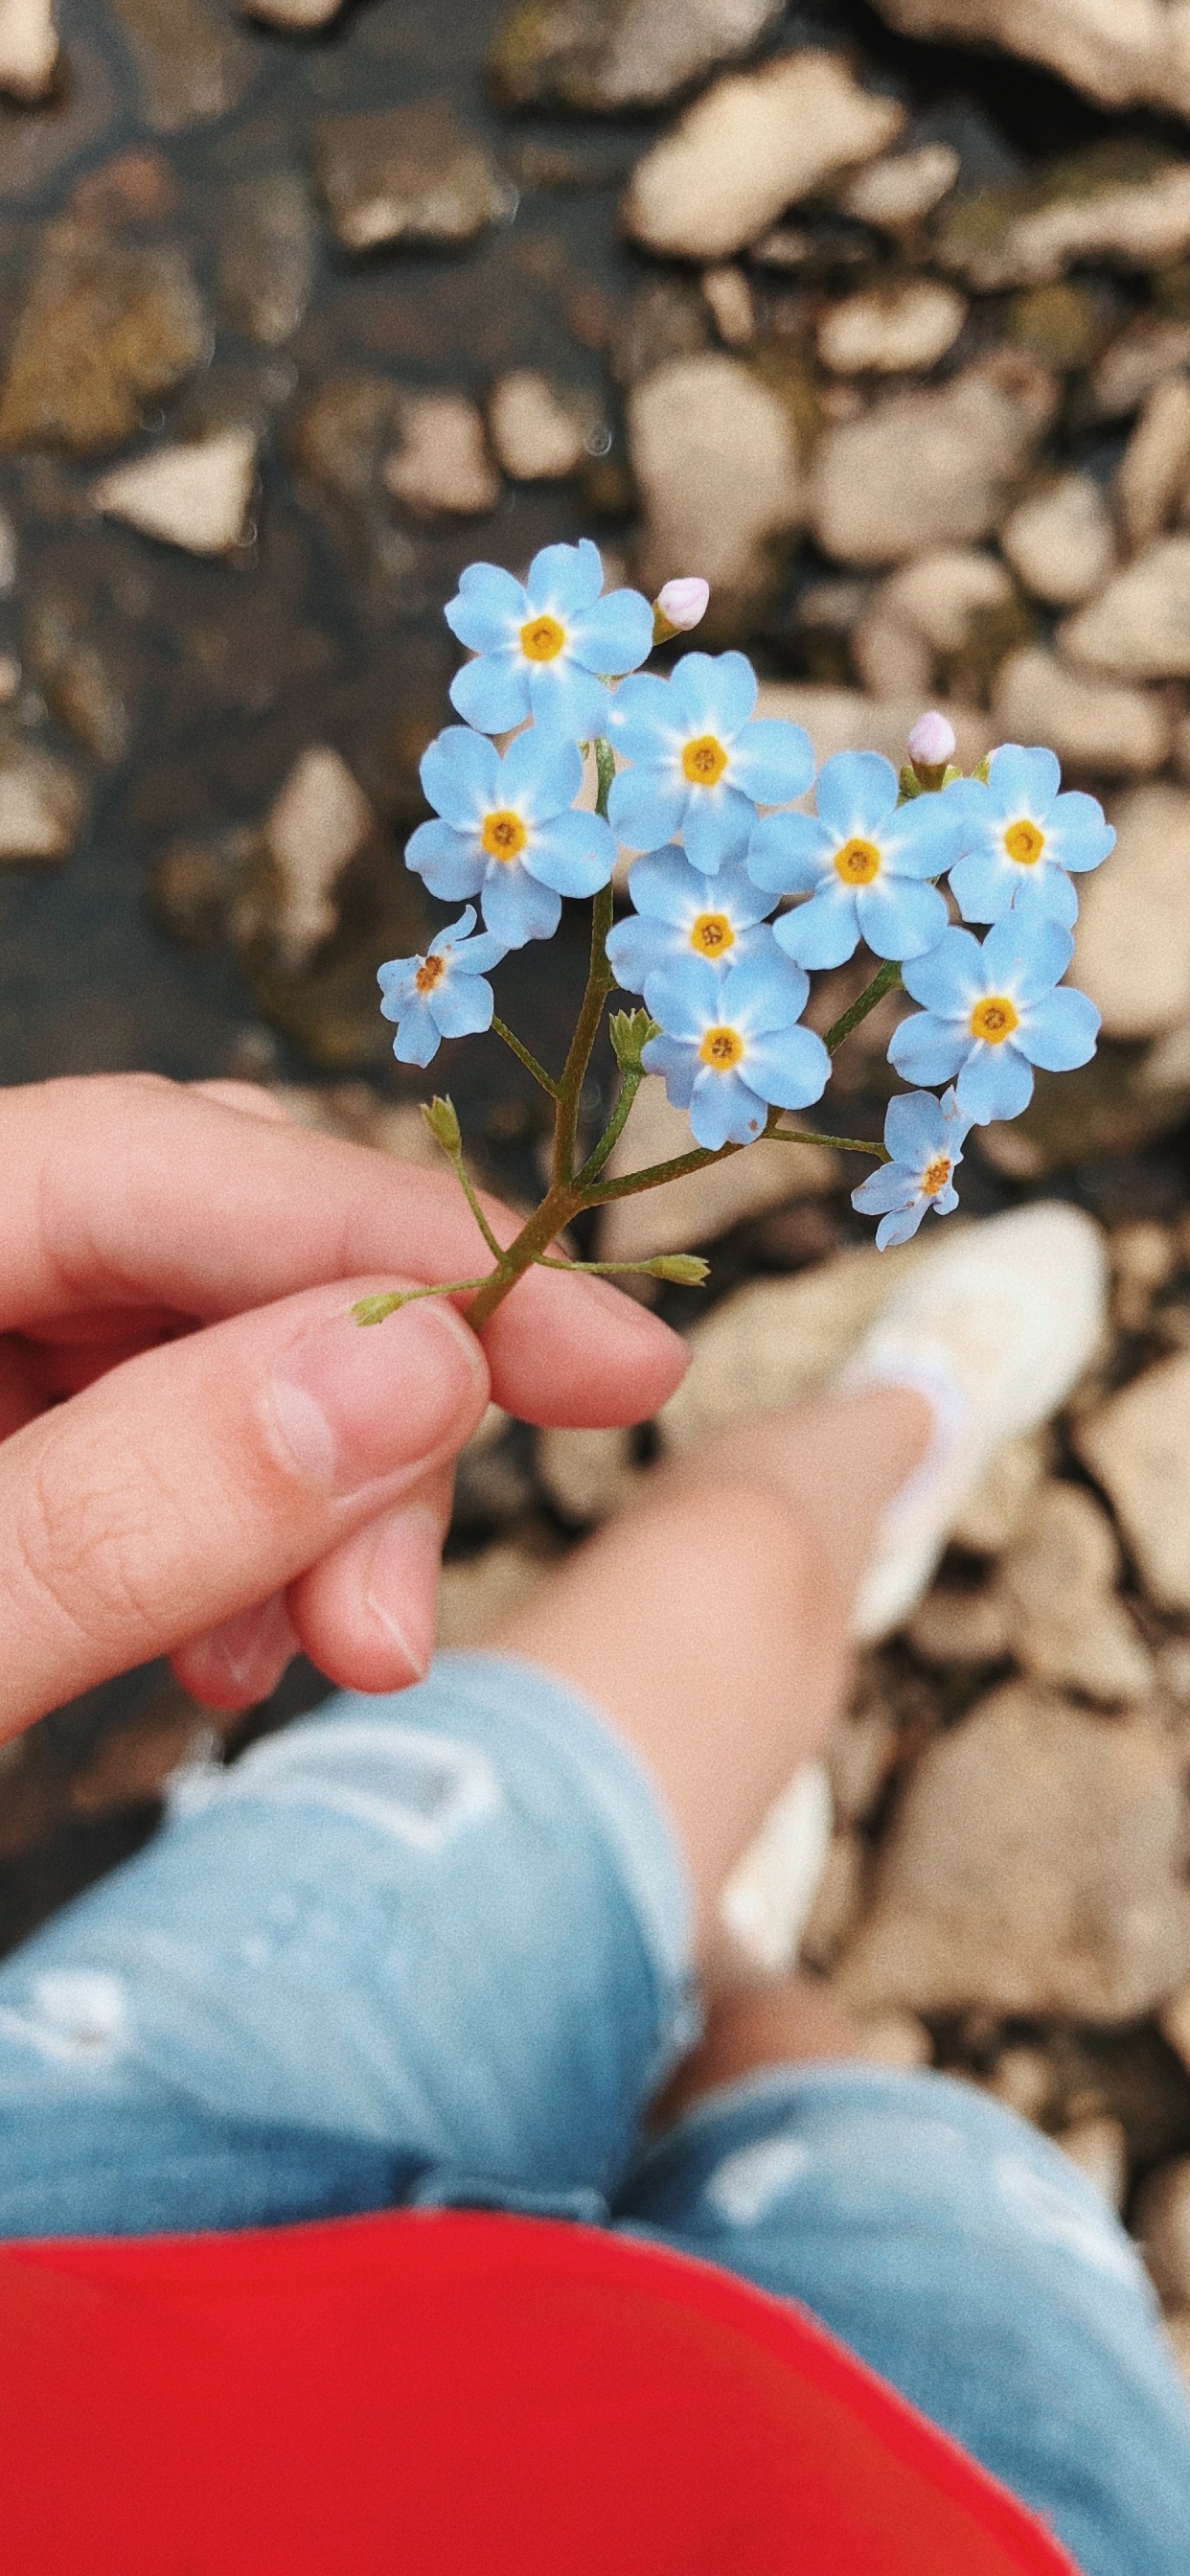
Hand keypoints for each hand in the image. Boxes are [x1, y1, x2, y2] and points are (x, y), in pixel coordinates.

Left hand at [0, 1076, 685, 1740]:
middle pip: (202, 1245)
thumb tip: (419, 1370)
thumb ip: (131, 1507)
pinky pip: (154, 1440)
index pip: (156, 1155)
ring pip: (202, 1349)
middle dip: (359, 1416)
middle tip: (400, 1614)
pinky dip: (238, 1543)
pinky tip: (238, 1651)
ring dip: (314, 1505)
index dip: (397, 1244)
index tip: (609, 1355)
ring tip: (336, 1653)